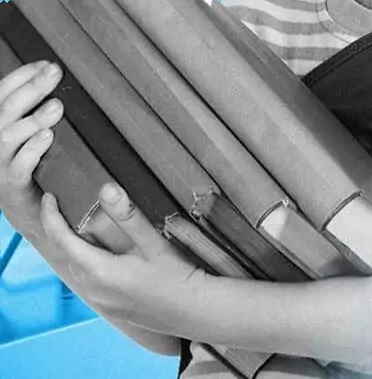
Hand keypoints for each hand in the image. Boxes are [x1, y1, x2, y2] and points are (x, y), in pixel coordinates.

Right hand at [0, 61, 64, 239]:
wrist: (28, 209)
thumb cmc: (32, 162)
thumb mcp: (30, 132)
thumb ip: (37, 109)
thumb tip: (57, 78)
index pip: (1, 93)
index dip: (21, 76)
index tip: (46, 64)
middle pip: (5, 109)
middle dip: (31, 88)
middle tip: (55, 73)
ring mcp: (0, 164)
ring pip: (8, 137)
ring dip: (33, 119)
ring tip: (57, 107)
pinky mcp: (12, 185)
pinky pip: (18, 166)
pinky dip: (32, 150)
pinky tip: (47, 137)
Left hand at [40, 182, 207, 334]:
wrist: (193, 311)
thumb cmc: (176, 276)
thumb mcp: (153, 243)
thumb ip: (128, 216)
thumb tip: (105, 189)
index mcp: (99, 271)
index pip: (62, 240)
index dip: (51, 216)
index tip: (49, 197)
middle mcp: (92, 289)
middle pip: (67, 254)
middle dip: (62, 229)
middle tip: (66, 205)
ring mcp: (100, 301)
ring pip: (77, 267)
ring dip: (76, 246)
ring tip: (84, 225)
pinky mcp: (110, 307)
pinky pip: (88, 280)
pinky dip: (88, 261)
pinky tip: (104, 252)